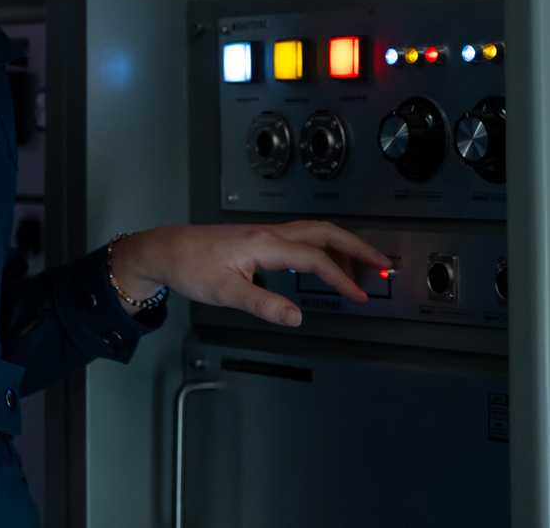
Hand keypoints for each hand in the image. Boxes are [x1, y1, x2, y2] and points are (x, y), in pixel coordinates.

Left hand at [111, 222, 391, 327]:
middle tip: (384, 265)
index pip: (315, 258)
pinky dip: (321, 249)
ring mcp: (264, 234)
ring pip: (313, 233)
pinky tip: (323, 267)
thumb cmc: (190, 267)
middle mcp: (269, 233)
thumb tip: (297, 317)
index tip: (360, 296)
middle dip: (357, 247)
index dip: (342, 278)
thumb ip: (262, 303)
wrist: (164, 249)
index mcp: (265, 244)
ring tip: (362, 271)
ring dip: (342, 247)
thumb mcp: (225, 292)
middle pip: (324, 233)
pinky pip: (300, 239)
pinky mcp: (257, 239)